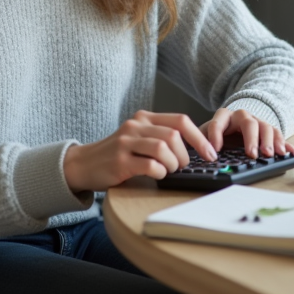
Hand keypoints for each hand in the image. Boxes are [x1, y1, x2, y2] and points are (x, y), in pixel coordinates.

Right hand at [63, 110, 217, 192]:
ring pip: (163, 148)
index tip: (210, 153)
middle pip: (174, 135)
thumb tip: (196, 148)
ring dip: (173, 164)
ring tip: (168, 171)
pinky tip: (156, 175)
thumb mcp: (138, 138)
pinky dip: (160, 173)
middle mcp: (135, 126)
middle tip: (180, 167)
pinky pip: (150, 165)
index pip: (181, 120)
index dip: (199, 138)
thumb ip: (161, 137)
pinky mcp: (119, 161)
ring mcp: (126, 142)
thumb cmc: (117, 154)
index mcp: (144, 118)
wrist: (83, 164)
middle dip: (184, 155)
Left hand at [201, 108, 293, 158]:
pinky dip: (285, 143)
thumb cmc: (217, 133)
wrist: (231, 124)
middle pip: (249, 123)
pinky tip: (290, 152)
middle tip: (252, 154)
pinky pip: (278, 134)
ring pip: (266, 127)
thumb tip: (192, 153)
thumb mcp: (205, 135)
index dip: (216, 134)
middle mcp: (242, 117)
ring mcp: (257, 122)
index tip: (216, 149)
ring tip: (272, 154)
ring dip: (270, 141)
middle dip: (251, 139)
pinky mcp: (268, 131)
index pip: (219, 121)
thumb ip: (199, 141)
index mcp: (224, 116)